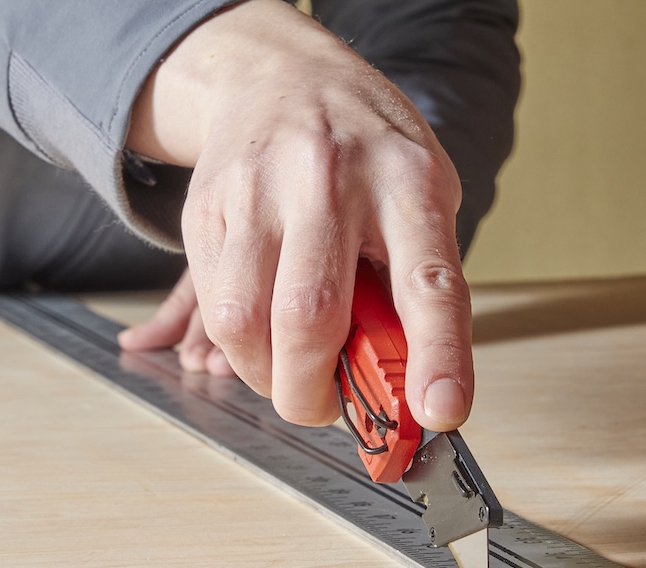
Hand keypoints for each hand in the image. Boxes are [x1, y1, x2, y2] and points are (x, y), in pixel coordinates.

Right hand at [118, 0, 471, 430]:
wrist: (279, 76)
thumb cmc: (365, 151)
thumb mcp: (419, 196)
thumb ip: (413, 282)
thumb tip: (405, 386)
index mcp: (406, 181)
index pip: (427, 282)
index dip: (436, 356)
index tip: (439, 413)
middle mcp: (329, 179)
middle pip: (309, 316)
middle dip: (313, 392)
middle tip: (323, 407)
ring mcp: (259, 191)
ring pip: (242, 321)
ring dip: (264, 375)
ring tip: (286, 369)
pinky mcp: (206, 209)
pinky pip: (211, 305)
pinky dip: (236, 342)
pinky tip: (258, 327)